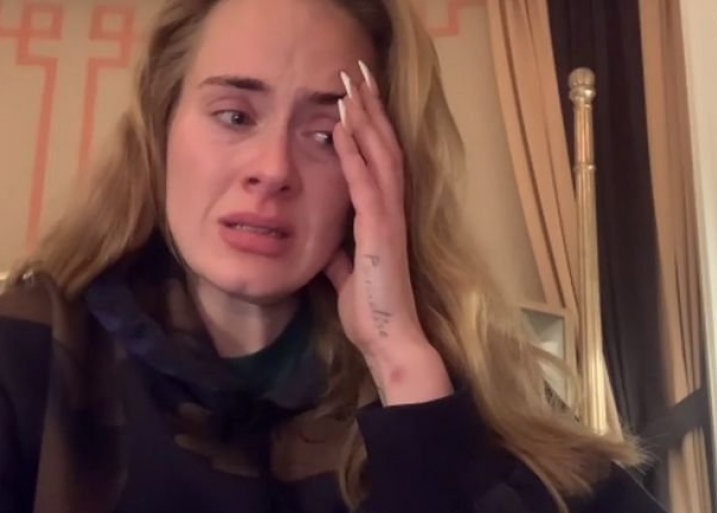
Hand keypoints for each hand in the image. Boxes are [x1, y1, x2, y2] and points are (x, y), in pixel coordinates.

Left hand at [325, 61, 451, 403]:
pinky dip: (355, 153)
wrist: (388, 340)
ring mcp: (389, 217)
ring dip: (365, 119)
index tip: (355, 97)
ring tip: (352, 84)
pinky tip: (344, 127)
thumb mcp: (346, 272)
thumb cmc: (371, 310)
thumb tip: (325, 238)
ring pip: (380, 156)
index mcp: (382, 216)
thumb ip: (339, 251)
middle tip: (358, 72)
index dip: (368, 127)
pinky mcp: (381, 231)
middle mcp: (391, 209)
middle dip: (370, 108)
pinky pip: (366, 183)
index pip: (378, 161)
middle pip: (383, 147)